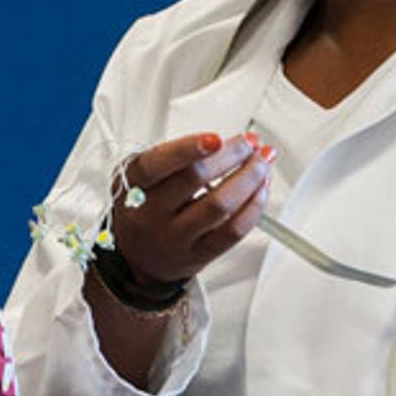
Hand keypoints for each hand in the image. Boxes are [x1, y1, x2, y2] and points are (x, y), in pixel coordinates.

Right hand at [110, 131, 274, 286]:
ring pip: (220, 205)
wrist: (140, 256)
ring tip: (262, 162)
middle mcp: (151, 213)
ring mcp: (176, 237)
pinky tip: (261, 189)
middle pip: (195, 178)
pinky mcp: (200, 254)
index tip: (216, 139)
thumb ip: (173, 157)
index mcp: (133, 185)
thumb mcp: (140, 176)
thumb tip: (229, 144)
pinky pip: (234, 231)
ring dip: (249, 178)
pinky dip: (254, 206)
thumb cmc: (145, 207)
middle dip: (231, 154)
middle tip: (249, 143)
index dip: (187, 149)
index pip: (156, 164)